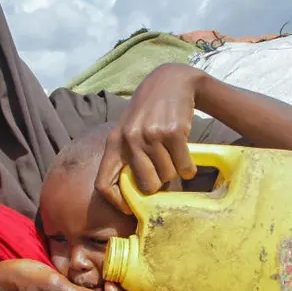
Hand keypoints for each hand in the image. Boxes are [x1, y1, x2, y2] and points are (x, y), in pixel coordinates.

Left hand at [96, 63, 203, 213]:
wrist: (171, 82)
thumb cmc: (149, 112)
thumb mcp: (129, 131)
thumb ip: (128, 157)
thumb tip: (140, 196)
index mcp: (114, 143)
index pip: (103, 183)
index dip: (116, 202)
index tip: (130, 208)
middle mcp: (130, 139)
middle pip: (146, 185)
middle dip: (158, 186)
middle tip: (164, 175)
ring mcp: (151, 135)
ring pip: (167, 176)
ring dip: (175, 172)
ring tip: (174, 156)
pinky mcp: (173, 132)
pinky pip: (184, 167)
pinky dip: (188, 167)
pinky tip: (186, 156)